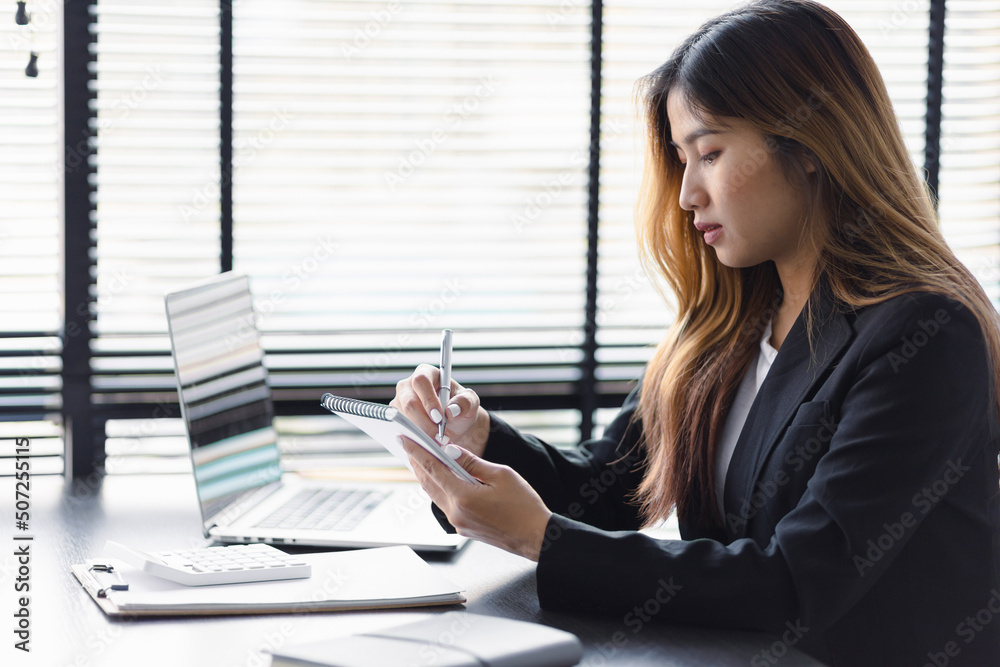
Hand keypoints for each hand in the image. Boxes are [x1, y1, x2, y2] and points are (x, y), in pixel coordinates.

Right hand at [390, 364, 489, 456]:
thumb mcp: (470, 402)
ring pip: (403, 418)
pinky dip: (414, 439)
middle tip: (439, 437)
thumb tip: (451, 410)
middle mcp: (408, 385)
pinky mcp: (396, 418)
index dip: (428, 399)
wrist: (453, 422)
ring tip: (438, 442)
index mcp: (426, 373)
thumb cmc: (460, 407)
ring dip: (420, 433)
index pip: (421, 381)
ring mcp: (399, 402)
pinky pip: (400, 429)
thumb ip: (465, 402)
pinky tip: (428, 444)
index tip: (439, 417)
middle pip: (409, 402)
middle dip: (424, 422)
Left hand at [399, 438, 551, 561]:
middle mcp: (455, 513)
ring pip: (435, 494)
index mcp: (463, 497)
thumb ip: (471, 462)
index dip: (417, 452)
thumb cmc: (523, 506)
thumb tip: (450, 450)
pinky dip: (440, 488)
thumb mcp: (500, 474)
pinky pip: (445, 503)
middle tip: (409, 445)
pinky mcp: (463, 528)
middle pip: (428, 483)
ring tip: (422, 458)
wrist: (535, 537)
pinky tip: (443, 478)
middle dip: (418, 462)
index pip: (432, 469)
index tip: (405, 439)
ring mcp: (458, 523)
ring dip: (428, 475)